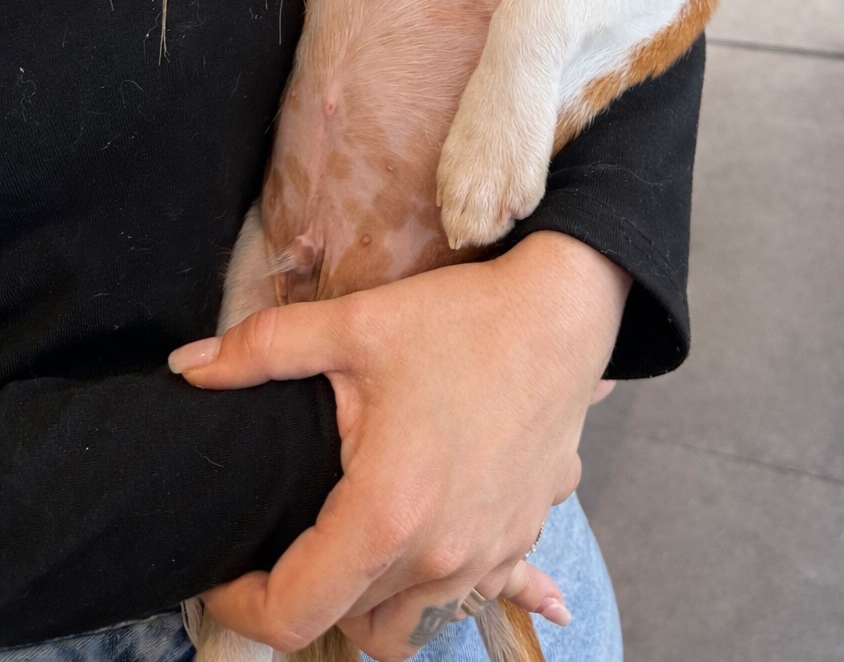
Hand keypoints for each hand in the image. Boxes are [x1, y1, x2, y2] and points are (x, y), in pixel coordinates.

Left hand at [168, 233, 629, 658]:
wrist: (564, 311)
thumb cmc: (461, 319)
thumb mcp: (353, 325)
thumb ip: (261, 351)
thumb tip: (186, 366)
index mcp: (387, 515)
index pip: (292, 614)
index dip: (239, 605)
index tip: (224, 572)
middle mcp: (441, 557)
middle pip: (350, 626)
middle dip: (308, 595)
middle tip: (285, 541)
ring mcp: (489, 554)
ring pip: (411, 625)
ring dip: (374, 602)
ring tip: (350, 545)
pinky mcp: (522, 536)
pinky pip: (470, 594)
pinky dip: (440, 586)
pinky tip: (433, 543)